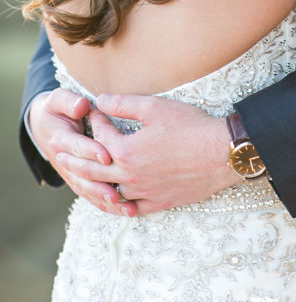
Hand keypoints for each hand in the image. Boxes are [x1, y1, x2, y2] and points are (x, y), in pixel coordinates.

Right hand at [29, 89, 134, 216]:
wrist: (44, 126)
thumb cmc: (57, 109)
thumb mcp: (58, 100)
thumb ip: (69, 102)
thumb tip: (82, 106)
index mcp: (61, 138)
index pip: (77, 147)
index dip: (91, 151)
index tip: (107, 155)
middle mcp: (65, 160)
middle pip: (83, 174)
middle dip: (100, 183)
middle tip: (117, 190)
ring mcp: (71, 174)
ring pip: (87, 189)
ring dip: (104, 199)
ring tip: (122, 205)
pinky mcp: (79, 181)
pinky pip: (92, 195)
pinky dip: (106, 205)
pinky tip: (125, 210)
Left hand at [56, 94, 236, 215]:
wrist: (221, 153)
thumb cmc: (190, 126)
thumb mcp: (155, 107)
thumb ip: (124, 104)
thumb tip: (100, 101)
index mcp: (126, 151)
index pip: (101, 135)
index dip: (94, 120)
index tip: (91, 111)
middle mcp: (130, 175)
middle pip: (94, 170)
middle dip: (76, 159)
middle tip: (61, 154)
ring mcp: (143, 192)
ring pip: (108, 193)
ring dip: (91, 185)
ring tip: (79, 180)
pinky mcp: (158, 202)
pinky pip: (131, 208)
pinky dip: (118, 205)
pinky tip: (114, 202)